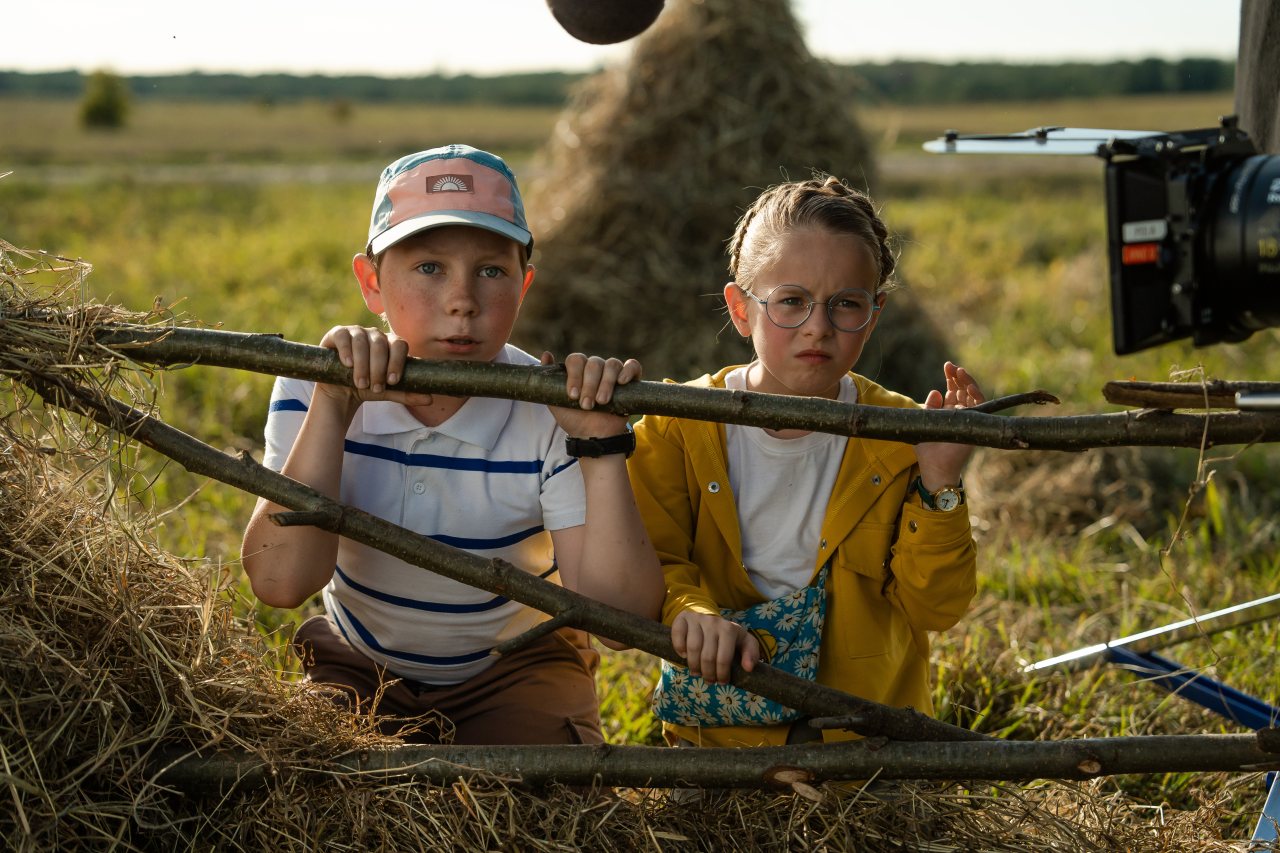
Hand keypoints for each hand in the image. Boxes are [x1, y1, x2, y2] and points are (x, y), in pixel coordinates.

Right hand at [318, 325, 433, 409]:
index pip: (400, 345)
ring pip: (362, 341)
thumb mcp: (388, 391)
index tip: (393, 381)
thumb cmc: (368, 386)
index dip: (397, 362)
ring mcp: (356, 332)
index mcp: (391, 344)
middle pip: (381, 344)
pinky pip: (343, 336)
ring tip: (361, 383)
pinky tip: (348, 364)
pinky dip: (346, 349)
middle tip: (376, 388)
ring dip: (363, 364)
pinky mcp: (337, 334)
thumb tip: (430, 399)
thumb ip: (407, 393)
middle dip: (379, 368)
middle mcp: (375, 335)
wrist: (341, 390)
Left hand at [543, 351, 640, 439]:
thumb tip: (546, 355)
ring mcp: (613, 373)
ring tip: (602, 402)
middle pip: (594, 363)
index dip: (574, 376)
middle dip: (589, 385)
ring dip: (606, 383)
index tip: (572, 396)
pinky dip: (628, 370)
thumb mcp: (555, 402)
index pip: (576, 360)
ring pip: (612, 364)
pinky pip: (633, 366)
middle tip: (586, 405)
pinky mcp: (630, 381)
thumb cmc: (574, 420)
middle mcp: (596, 368)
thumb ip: (548, 382)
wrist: (593, 437)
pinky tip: (621, 382)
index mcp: (579, 370)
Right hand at [671, 611, 760, 683]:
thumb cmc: (729, 637)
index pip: (724, 658)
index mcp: (730, 629)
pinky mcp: (683, 618)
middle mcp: (713, 622)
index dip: (722, 674)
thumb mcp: (744, 643)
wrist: (710, 619)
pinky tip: (684, 655)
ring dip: (693, 666)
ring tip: (697, 673)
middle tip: (709, 681)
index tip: (722, 682)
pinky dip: (679, 648)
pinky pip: (678, 635)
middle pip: (707, 656)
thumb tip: (748, 668)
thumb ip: (752, 654)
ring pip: (692, 648)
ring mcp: (697, 619)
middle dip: (708, 674)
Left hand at [915, 361, 984, 488]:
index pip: (953, 391)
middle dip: (958, 377)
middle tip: (951, 366)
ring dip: (967, 383)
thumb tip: (935, 391)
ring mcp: (970, 420)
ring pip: (973, 396)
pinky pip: (981, 407)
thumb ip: (930, 407)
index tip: (947, 365)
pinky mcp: (976, 426)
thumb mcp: (925, 422)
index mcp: (949, 413)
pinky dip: (976, 395)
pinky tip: (968, 386)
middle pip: (963, 391)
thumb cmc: (927, 449)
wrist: (935, 467)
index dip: (951, 379)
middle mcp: (961, 414)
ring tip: (959, 371)